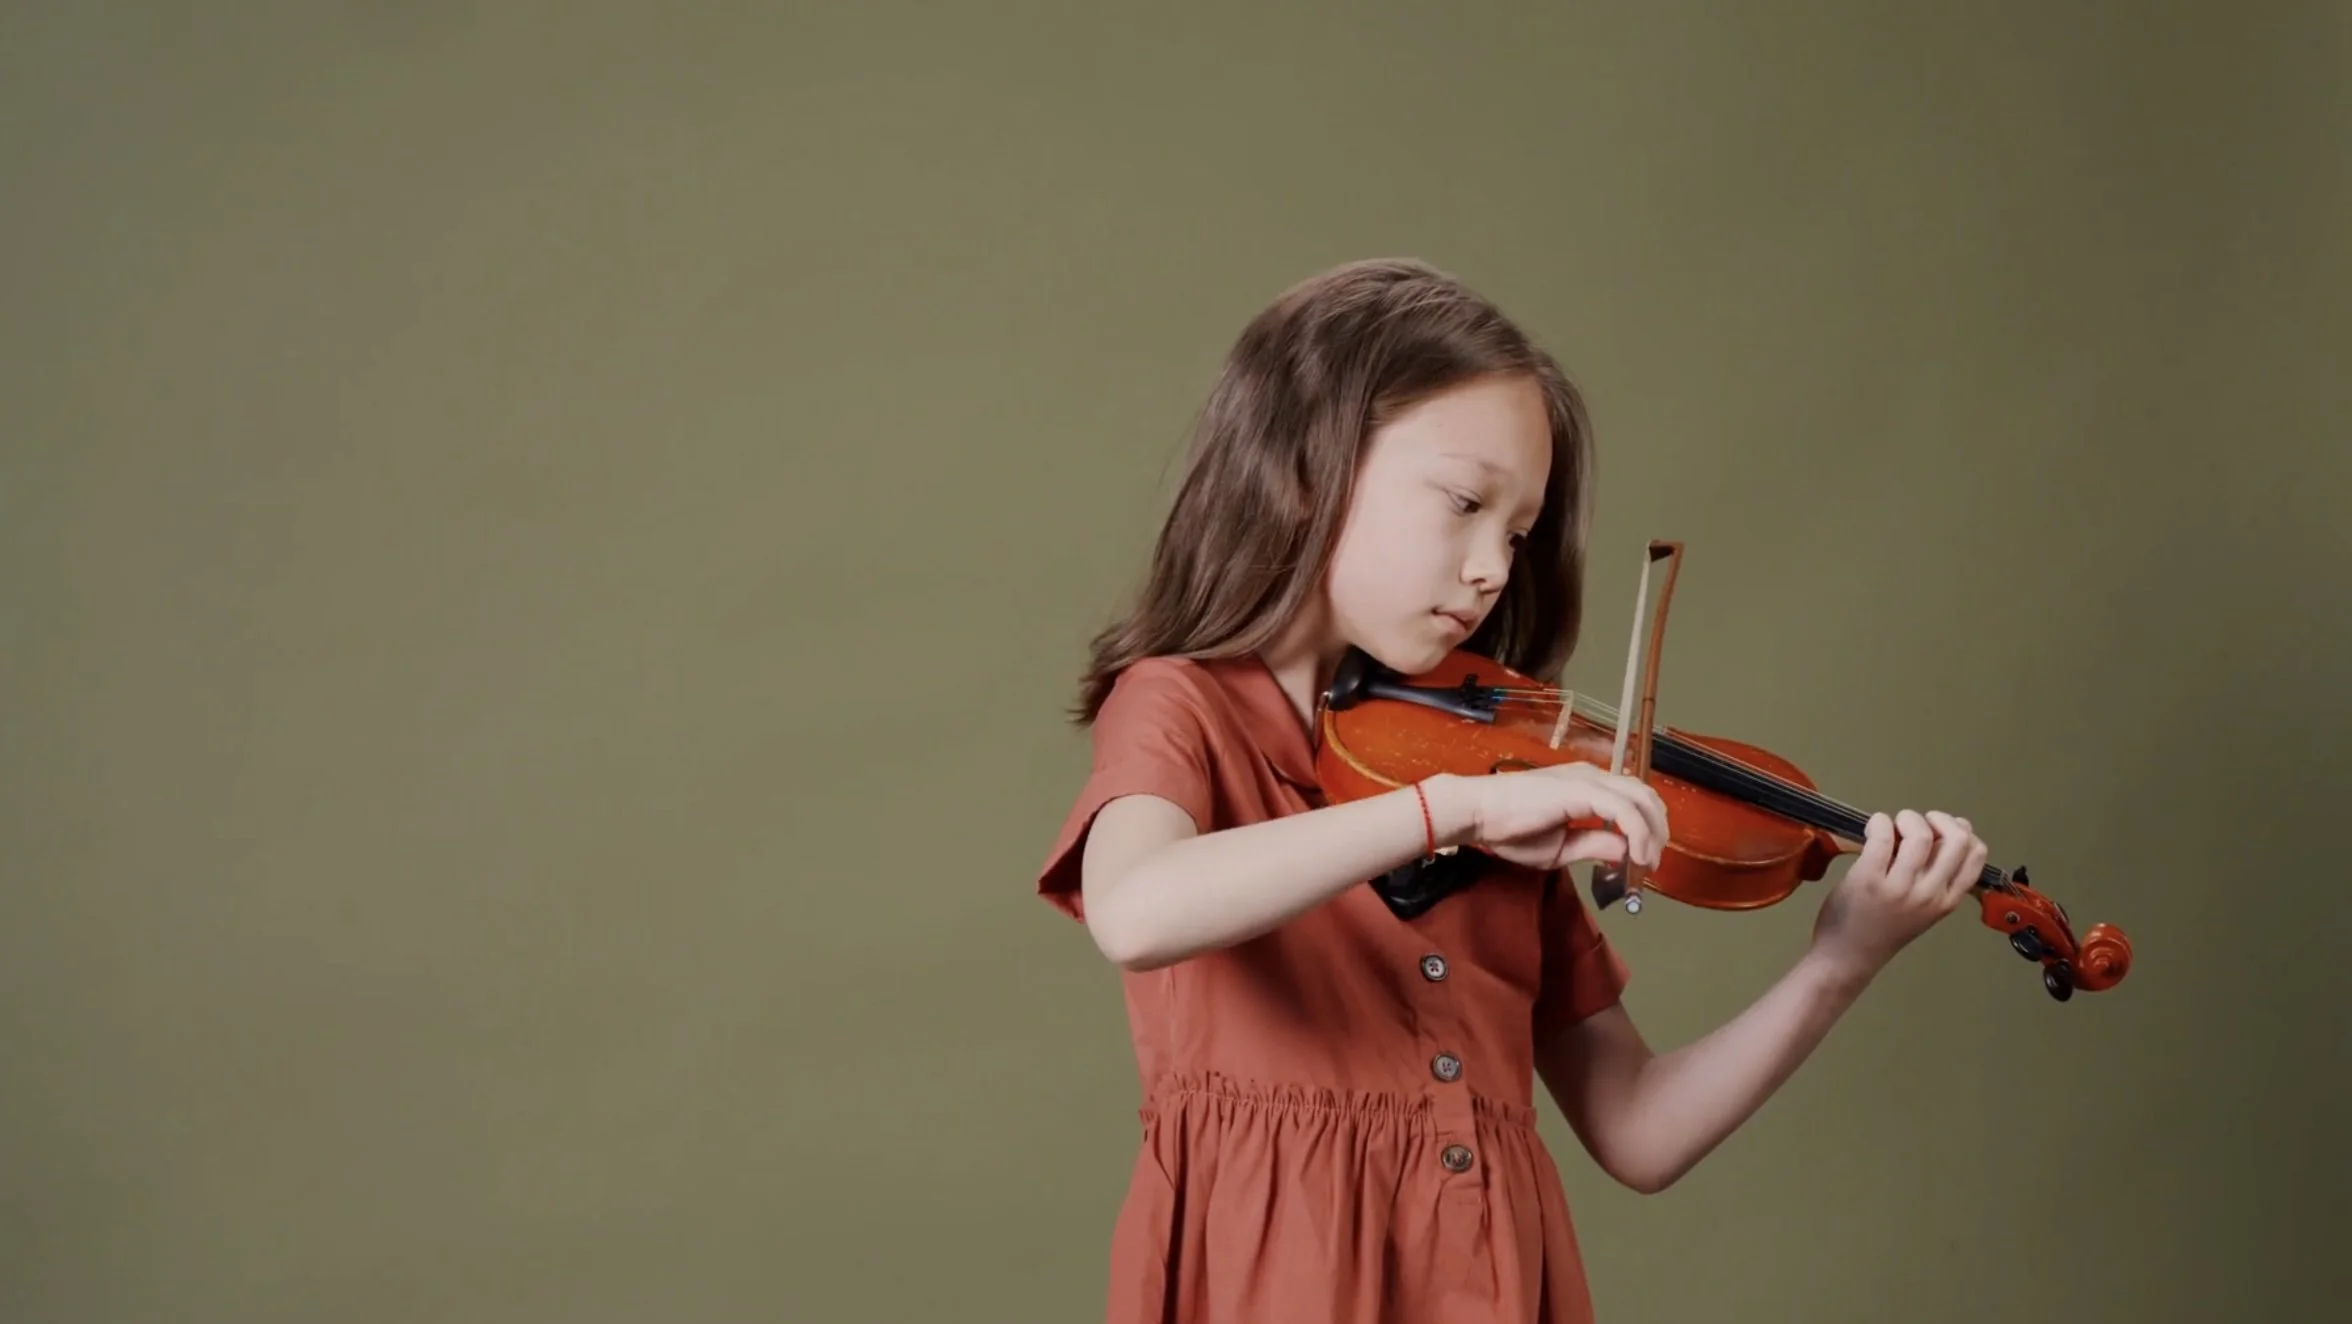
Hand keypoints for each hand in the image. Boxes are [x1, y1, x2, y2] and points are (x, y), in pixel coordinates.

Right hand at [1427, 765, 1669, 872]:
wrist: (1477, 813)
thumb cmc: (1508, 829)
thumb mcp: (1560, 848)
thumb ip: (1594, 845)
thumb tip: (1625, 851)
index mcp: (1586, 786)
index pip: (1632, 798)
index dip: (1647, 828)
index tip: (1646, 860)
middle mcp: (1591, 776)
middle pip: (1644, 794)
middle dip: (1657, 829)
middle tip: (1654, 862)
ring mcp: (1587, 779)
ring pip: (1640, 798)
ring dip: (1652, 832)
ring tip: (1648, 861)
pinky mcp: (1581, 789)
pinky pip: (1624, 810)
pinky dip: (1638, 833)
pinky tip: (1637, 855)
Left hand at [1808, 810, 1985, 982]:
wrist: (1848, 957)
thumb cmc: (1882, 928)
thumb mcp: (1923, 907)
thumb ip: (1934, 876)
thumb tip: (1938, 835)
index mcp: (1947, 900)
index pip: (1976, 855)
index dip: (1961, 831)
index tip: (1940, 829)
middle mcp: (1930, 894)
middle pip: (1956, 839)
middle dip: (1938, 819)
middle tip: (1915, 823)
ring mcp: (1900, 888)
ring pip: (1920, 835)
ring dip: (1906, 818)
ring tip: (1892, 825)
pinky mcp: (1869, 879)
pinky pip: (1883, 836)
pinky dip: (1879, 822)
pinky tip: (1873, 828)